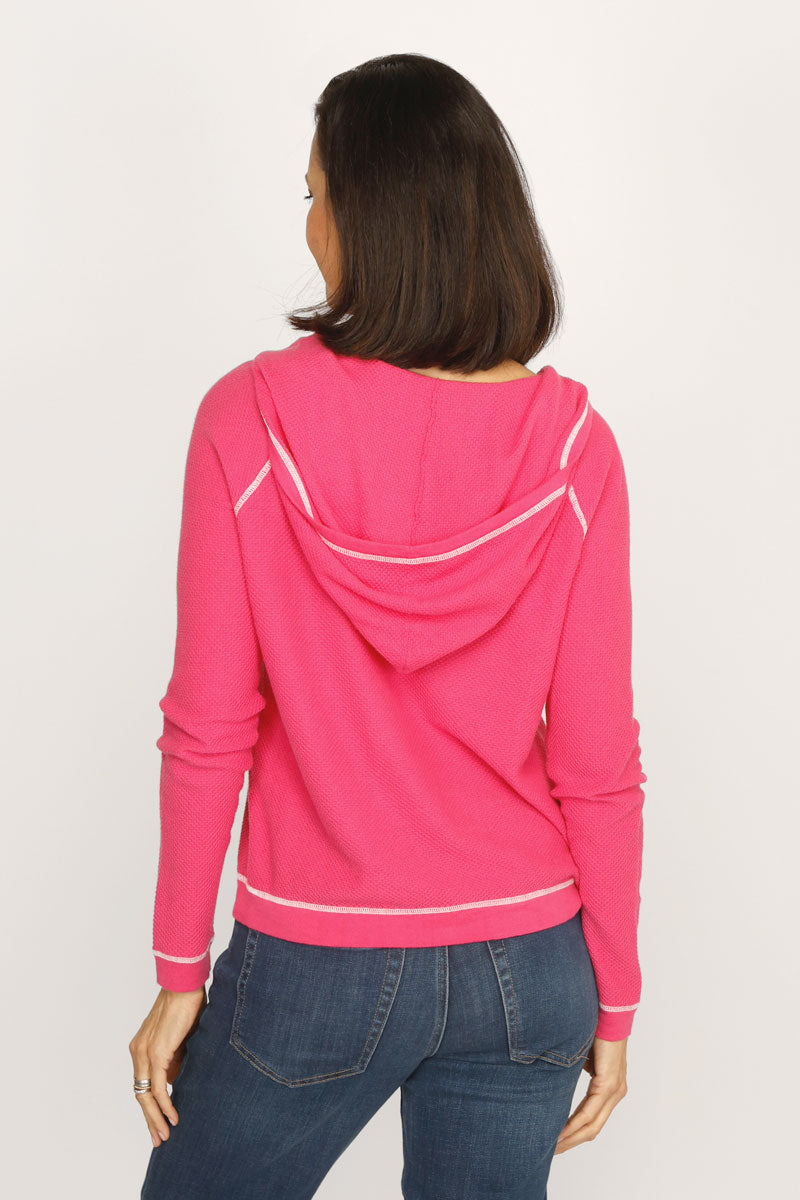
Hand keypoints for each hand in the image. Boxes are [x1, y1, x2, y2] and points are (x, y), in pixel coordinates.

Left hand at [129, 987, 206, 1147]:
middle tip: (158, 1139)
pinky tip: (173, 1116)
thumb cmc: (186, 1005)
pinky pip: (158, 1086)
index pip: (142, 1084)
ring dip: (156, 1118)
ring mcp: (145, 1053)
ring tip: (165, 1135)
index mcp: (141, 1048)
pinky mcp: (157, 1052)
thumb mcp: (179, 1038)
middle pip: (140, 1094)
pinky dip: (165, 1104)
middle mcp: (138, 1052)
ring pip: (146, 1095)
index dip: (149, 1106)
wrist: (184, 984)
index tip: (159, 1123)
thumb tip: (176, 1079)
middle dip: (150, 1119)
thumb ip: (175, 1058)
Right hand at [553, 1035, 627, 1152]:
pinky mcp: (609, 1083)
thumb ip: (577, 1068)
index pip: (592, 1119)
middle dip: (571, 1142)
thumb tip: (559, 1076)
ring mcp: (614, 1089)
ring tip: (553, 1146)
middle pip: (593, 1128)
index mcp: (611, 1086)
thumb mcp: (583, 1054)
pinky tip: (561, 1131)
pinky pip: (590, 1111)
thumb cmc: (595, 1027)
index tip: (557, 1141)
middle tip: (551, 1151)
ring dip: (571, 1137)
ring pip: (592, 1124)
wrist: (608, 1010)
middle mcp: (616, 1092)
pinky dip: (574, 1123)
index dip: (575, 1133)